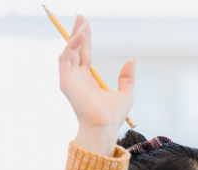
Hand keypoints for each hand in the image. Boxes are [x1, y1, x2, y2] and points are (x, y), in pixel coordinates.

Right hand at [58, 15, 134, 152]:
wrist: (104, 125)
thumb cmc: (114, 115)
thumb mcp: (125, 92)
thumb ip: (127, 76)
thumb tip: (132, 59)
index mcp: (88, 81)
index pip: (84, 54)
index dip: (85, 39)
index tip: (86, 24)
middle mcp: (77, 78)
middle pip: (75, 49)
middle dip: (77, 32)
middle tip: (80, 16)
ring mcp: (70, 79)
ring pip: (69, 51)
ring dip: (74, 36)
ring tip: (83, 23)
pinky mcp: (65, 81)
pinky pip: (65, 58)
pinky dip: (71, 45)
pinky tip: (80, 36)